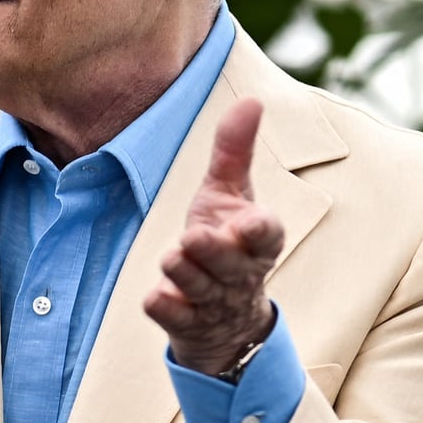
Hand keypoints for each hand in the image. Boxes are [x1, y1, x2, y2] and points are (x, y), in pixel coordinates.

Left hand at [142, 97, 282, 376]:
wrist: (223, 317)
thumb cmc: (226, 240)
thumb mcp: (229, 193)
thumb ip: (235, 150)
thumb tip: (252, 100)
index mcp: (256, 240)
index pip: (266, 235)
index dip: (259, 229)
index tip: (249, 221)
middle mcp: (238, 272)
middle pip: (228, 263)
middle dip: (213, 251)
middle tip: (194, 237)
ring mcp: (212, 300)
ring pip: (200, 288)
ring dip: (187, 273)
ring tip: (173, 257)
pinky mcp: (187, 323)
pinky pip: (176, 318)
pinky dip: (167, 309)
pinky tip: (156, 299)